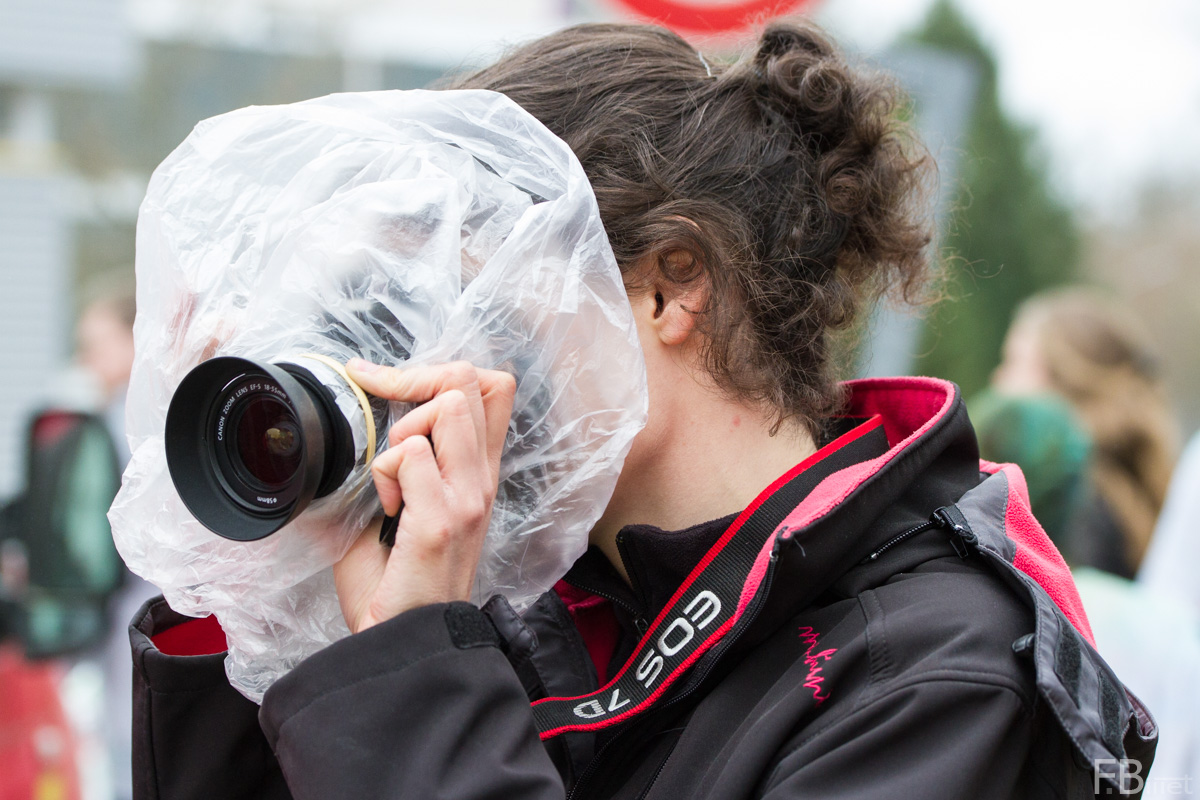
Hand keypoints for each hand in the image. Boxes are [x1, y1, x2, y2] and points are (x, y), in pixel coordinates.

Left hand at [333, 359, 515, 632]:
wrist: (401, 637)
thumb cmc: (397, 576)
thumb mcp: (412, 502)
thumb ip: (411, 457)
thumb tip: (372, 406)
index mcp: (477, 471)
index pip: (494, 386)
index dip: (440, 371)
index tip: (391, 387)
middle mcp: (482, 478)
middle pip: (470, 379)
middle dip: (416, 384)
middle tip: (390, 430)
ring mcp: (468, 496)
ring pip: (447, 405)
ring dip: (404, 429)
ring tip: (393, 477)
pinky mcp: (443, 517)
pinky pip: (409, 453)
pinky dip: (384, 474)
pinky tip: (386, 510)